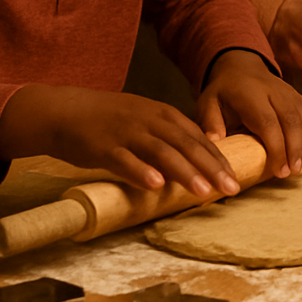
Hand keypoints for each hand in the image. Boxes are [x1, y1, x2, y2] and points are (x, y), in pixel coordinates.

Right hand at [0, 84, 240, 198]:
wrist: (64, 111)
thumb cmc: (109, 121)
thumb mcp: (144, 121)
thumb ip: (169, 137)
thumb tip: (198, 160)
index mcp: (162, 114)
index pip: (197, 137)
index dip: (218, 158)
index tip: (236, 177)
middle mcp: (149, 120)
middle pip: (186, 144)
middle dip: (211, 167)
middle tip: (231, 188)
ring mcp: (126, 132)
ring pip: (160, 152)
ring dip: (183, 172)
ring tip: (202, 191)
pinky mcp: (102, 146)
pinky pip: (124, 160)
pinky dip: (140, 172)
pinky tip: (155, 185)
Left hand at [197, 49, 301, 178]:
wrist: (239, 66)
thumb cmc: (223, 91)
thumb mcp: (208, 103)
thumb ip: (210, 123)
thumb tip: (214, 144)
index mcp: (251, 96)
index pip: (268, 123)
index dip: (277, 148)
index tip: (279, 171)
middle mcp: (274, 92)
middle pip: (291, 120)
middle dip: (296, 148)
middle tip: (294, 172)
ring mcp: (288, 92)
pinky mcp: (296, 95)